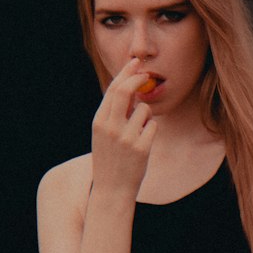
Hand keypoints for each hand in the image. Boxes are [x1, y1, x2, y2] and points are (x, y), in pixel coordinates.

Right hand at [89, 58, 156, 199]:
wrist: (112, 189)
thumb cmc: (110, 158)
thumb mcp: (104, 133)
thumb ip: (114, 112)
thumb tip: (131, 87)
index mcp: (99, 122)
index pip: (112, 90)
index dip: (125, 74)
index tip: (135, 63)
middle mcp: (110, 128)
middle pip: (124, 92)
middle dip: (137, 79)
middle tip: (147, 75)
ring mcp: (126, 138)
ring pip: (144, 110)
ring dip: (146, 115)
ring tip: (138, 132)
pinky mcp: (141, 148)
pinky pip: (153, 126)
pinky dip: (151, 130)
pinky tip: (143, 143)